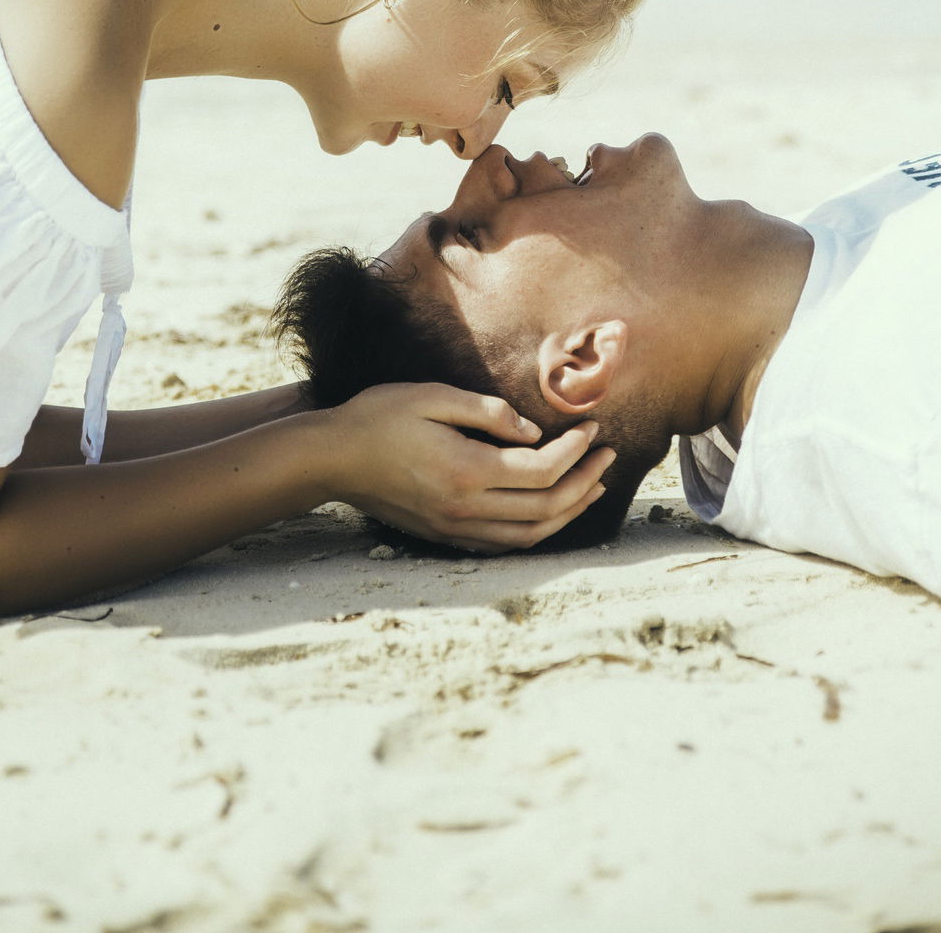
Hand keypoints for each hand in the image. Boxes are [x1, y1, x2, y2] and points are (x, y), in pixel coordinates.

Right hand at [321, 381, 615, 551]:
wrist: (333, 458)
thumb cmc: (379, 417)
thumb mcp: (432, 395)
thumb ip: (487, 411)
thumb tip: (533, 432)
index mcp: (466, 471)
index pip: (541, 471)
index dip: (575, 451)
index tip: (592, 428)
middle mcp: (466, 508)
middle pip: (545, 509)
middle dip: (584, 482)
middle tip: (607, 456)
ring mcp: (455, 528)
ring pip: (529, 536)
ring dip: (567, 513)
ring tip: (592, 487)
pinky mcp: (445, 536)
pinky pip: (504, 545)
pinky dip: (536, 532)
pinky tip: (548, 513)